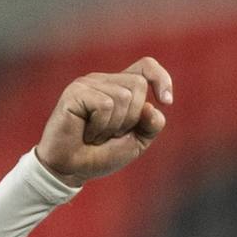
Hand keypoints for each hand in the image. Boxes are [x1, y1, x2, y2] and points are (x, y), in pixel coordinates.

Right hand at [35, 58, 172, 185]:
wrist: (70, 170)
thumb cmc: (100, 155)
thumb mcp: (136, 142)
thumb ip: (151, 125)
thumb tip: (152, 107)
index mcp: (119, 87)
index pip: (146, 66)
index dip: (161, 78)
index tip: (166, 101)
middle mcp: (104, 80)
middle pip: (138, 85)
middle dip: (132, 118)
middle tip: (111, 134)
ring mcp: (88, 84)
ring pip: (123, 96)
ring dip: (114, 126)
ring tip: (96, 135)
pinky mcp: (75, 92)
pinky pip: (105, 105)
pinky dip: (100, 127)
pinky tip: (87, 134)